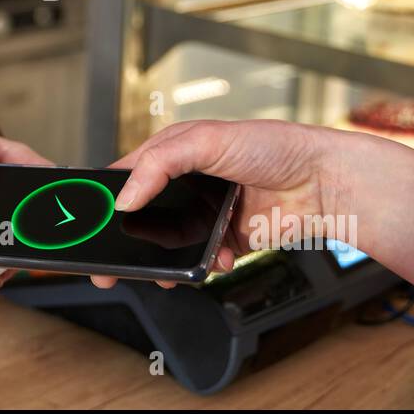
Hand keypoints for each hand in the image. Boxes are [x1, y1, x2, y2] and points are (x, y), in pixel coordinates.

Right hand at [91, 119, 345, 290]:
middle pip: (144, 218)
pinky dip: (204, 265)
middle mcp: (187, 184)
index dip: (107, 200)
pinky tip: (218, 259)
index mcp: (174, 153)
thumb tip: (126, 198)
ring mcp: (206, 214)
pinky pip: (201, 260)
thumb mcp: (206, 141)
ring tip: (167, 272)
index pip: (128, 177)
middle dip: (129, 243)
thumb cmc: (274, 147)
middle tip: (114, 267)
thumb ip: (159, 164)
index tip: (90, 224)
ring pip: (169, 245)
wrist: (323, 183)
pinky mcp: (226, 240)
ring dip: (167, 261)